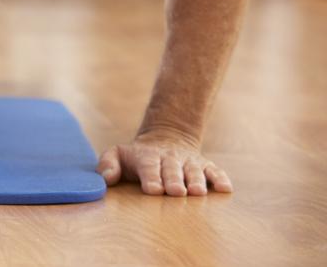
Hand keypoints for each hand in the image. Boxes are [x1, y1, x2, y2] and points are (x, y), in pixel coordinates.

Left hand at [96, 128, 232, 195]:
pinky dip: (220, 179)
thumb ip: (108, 164)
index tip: (153, 190)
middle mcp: (169, 158)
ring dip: (197, 180)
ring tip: (198, 192)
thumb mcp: (117, 154)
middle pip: (172, 169)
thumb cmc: (137, 157)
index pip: (148, 167)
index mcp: (147, 157)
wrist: (166, 139)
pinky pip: (215, 171)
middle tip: (177, 192)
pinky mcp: (205, 165)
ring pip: (194, 170)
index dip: (151, 177)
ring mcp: (189, 161)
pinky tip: (225, 189)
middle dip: (174, 180)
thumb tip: (107, 178)